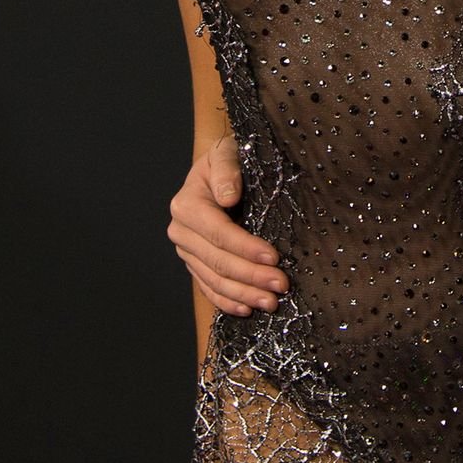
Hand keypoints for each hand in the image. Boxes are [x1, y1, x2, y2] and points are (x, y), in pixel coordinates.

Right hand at [167, 137, 287, 314]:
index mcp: (186, 205)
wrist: (216, 170)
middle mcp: (181, 232)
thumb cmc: (226, 159)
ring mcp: (187, 252)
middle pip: (218, 262)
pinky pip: (208, 288)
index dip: (246, 248)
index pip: (219, 233)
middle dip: (251, 276)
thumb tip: (228, 196)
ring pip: (214, 280)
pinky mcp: (194, 264)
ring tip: (271, 302)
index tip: (274, 257)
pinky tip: (246, 310)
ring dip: (243, 294)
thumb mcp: (226, 153)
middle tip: (281, 285)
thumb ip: (227, 170)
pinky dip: (227, 301)